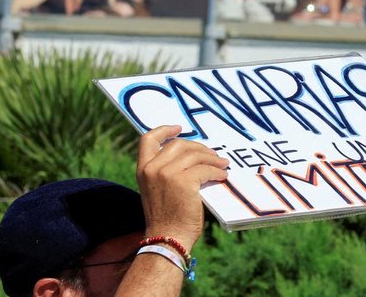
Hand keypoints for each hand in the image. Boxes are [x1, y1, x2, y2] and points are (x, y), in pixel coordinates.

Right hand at [135, 125, 229, 250]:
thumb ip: (166, 171)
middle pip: (179, 144)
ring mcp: (167, 174)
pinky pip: (206, 169)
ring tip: (222, 165)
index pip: (148, 139)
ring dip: (212, 159)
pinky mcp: (184, 181)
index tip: (179, 128)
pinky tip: (222, 176)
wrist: (167, 239)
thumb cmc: (166, 218)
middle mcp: (152, 168)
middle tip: (212, 155)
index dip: (164, 130)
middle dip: (198, 147)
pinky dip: (217, 172)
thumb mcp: (157, 190)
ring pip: (195, 155)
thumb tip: (193, 156)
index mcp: (143, 169)